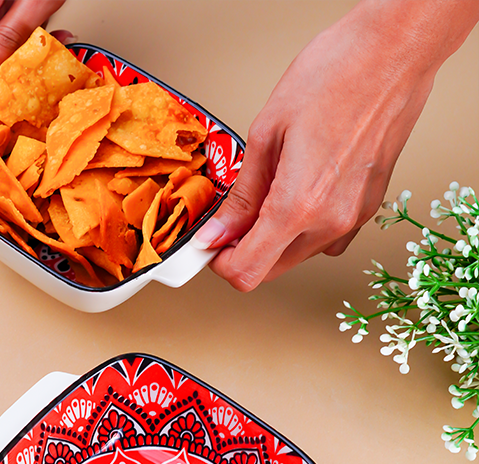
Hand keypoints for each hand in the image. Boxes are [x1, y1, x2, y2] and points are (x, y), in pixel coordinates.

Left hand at [193, 0, 478, 291]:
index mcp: (298, 206)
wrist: (394, 51)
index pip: (247, 272)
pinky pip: (323, 240)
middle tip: (231, 218)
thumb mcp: (267, 134)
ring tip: (266, 192)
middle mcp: (329, 223)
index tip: (210, 243)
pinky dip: (302, 228)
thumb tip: (217, 233)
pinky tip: (297, 193)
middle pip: (269, 270)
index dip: (220, 263)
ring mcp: (352, 219)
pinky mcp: (367, 209)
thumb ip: (241, 196)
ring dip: (271, 238)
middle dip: (242, 251)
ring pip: (295, 256)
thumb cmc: (335, 75)